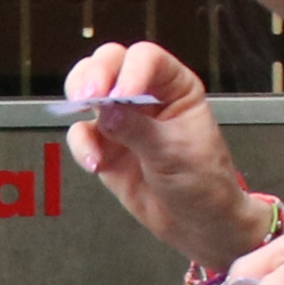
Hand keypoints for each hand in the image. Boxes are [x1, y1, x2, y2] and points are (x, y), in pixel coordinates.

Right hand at [60, 42, 251, 264]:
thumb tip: (106, 110)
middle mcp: (146, 96)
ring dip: (80, 98)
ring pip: (89, 91)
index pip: (147, 59)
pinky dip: (81, 146)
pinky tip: (95, 165)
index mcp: (175, 87)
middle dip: (95, 74)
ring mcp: (123, 119)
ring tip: (80, 111)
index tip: (121, 94)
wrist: (198, 225)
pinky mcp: (105, 146)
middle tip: (86, 95)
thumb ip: (138, 130)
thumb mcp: (175, 154)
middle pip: (111, 63)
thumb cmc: (203, 183)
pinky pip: (82, 135)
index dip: (131, 70)